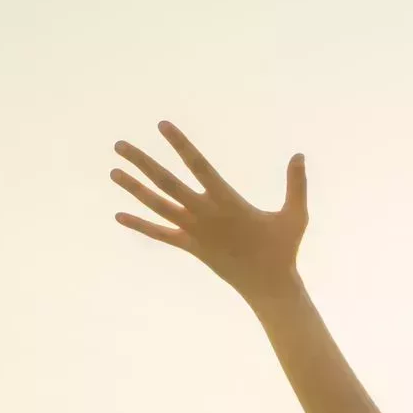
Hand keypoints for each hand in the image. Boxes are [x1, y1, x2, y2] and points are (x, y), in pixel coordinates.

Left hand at [112, 122, 307, 302]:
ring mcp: (195, 232)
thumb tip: (299, 155)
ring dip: (134, 189)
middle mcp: (206, 215)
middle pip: (167, 183)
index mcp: (228, 202)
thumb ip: (296, 185)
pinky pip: (161, 234)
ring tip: (113, 172)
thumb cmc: (284, 250)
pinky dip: (140, 225)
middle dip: (142, 162)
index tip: (162, 125)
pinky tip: (119, 216)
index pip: (198, 167)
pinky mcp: (192, 248)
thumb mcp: (296, 216)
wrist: (269, 287)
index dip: (180, 145)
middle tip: (119, 145)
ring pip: (158, 206)